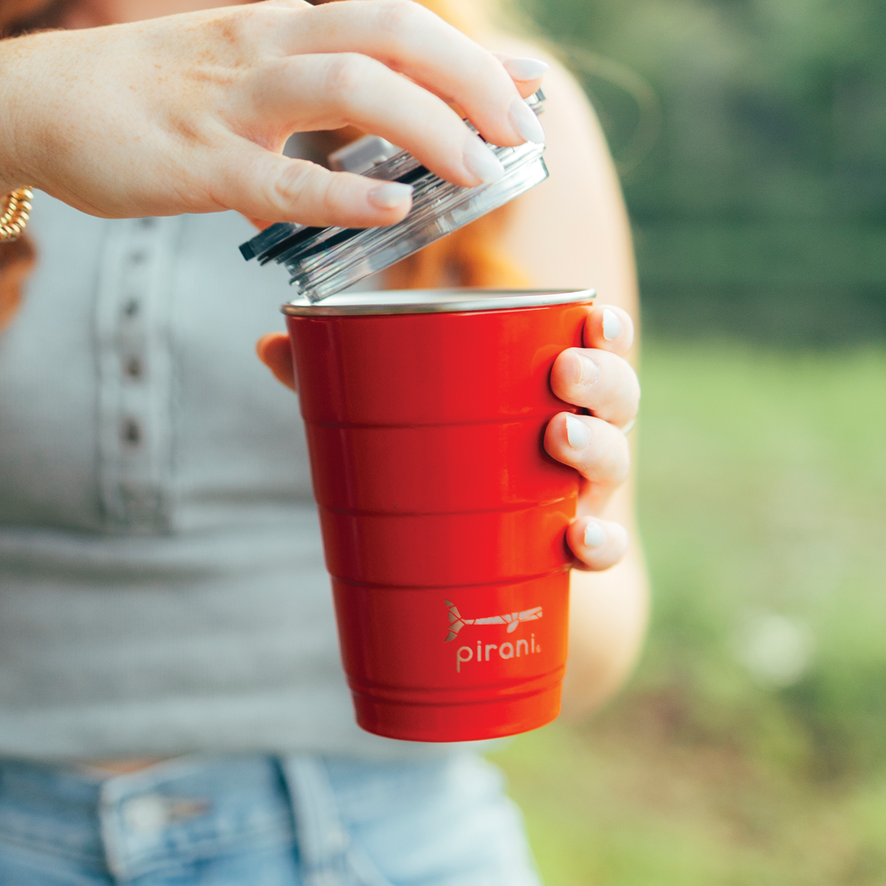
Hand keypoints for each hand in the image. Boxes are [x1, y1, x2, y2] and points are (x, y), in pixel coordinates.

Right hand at [0, 0, 545, 226]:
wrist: (30, 100)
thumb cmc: (136, 96)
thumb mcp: (231, 76)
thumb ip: (300, 106)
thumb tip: (362, 159)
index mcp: (280, 31)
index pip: (397, 24)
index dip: (472, 53)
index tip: (529, 81)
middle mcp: (267, 48)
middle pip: (394, 34)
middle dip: (471, 76)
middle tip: (522, 127)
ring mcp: (232, 102)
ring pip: (351, 88)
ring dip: (429, 124)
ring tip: (479, 167)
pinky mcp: (196, 162)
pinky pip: (283, 173)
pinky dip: (346, 188)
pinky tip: (394, 204)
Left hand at [257, 300, 639, 575]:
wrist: (484, 570)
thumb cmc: (447, 470)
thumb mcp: (405, 420)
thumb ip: (344, 380)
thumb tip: (268, 344)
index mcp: (547, 390)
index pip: (595, 347)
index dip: (606, 330)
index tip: (592, 314)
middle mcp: (578, 434)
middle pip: (617, 398)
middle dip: (600, 379)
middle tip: (562, 373)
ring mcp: (582, 494)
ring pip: (615, 463)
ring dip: (598, 448)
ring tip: (560, 437)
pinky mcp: (574, 549)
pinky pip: (604, 548)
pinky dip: (597, 546)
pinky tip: (575, 542)